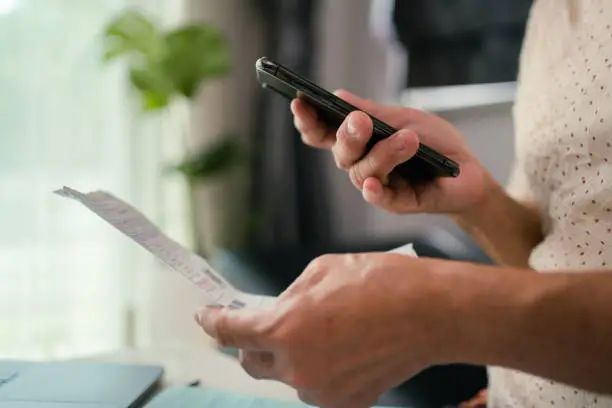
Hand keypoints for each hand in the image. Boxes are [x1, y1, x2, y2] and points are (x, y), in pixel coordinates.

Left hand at [196, 253, 455, 407]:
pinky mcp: (346, 403)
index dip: (213, 322)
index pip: (230, 332)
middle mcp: (297, 367)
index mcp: (285, 329)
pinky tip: (342, 347)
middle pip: (251, 361)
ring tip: (323, 330)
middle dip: (253, 341)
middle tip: (267, 321)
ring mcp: (321, 391)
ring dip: (290, 355)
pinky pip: (317, 386)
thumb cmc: (380, 282)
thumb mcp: (321, 271)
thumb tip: (275, 311)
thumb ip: (288, 296)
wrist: (432, 313)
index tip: (208, 316)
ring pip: (286, 375)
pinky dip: (319, 369)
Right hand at [291, 90, 490, 214]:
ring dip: (382, 154)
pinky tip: (374, 183)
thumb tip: (337, 97)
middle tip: (360, 121)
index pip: (325, 134)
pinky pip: (379, 198)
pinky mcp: (398, 202)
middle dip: (348, 136)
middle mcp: (363, 163)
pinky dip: (375, 191)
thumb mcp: (406, 119)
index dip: (308, 122)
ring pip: (363, 172)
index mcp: (361, 141)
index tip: (298, 103)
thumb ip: (374, 112)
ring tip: (408, 139)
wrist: (469, 172)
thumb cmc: (436, 144)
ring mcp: (379, 185)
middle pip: (342, 153)